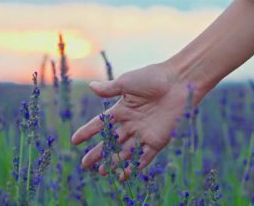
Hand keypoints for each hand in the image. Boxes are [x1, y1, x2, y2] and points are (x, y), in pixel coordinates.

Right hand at [71, 63, 190, 179]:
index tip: (74, 141)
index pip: (100, 124)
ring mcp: (143, 133)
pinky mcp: (157, 140)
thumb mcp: (127, 82)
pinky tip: (124, 175)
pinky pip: (144, 157)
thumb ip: (109, 89)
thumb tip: (91, 86)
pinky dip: (134, 166)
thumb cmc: (153, 78)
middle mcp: (131, 123)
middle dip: (98, 153)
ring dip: (114, 162)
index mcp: (122, 109)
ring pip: (125, 151)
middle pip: (111, 141)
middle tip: (85, 164)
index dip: (87, 132)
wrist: (178, 82)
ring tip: (102, 171)